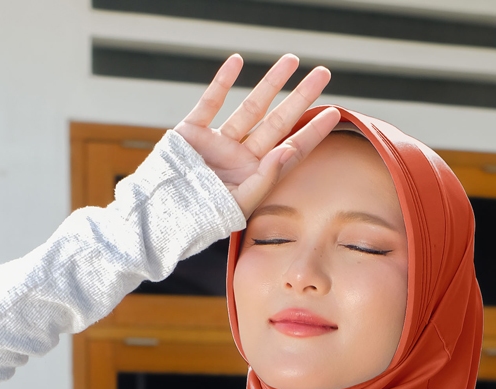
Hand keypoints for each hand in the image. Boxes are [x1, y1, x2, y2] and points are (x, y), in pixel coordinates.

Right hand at [174, 53, 340, 216]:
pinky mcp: (192, 133)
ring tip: (291, 61)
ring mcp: (218, 143)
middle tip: (323, 75)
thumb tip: (290, 149)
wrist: (160, 219)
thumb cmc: (201, 220)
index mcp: (256, 177)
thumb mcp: (240, 203)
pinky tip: (238, 62)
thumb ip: (266, 177)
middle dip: (301, 98)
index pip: (292, 150)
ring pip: (250, 107)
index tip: (335, 112)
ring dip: (270, 83)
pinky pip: (210, 103)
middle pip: (278, 122)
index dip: (313, 132)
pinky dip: (222, 82)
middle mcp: (241, 158)